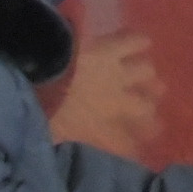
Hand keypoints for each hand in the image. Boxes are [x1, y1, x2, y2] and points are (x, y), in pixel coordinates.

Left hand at [49, 29, 167, 157]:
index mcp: (98, 127)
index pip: (123, 143)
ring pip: (144, 72)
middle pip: (144, 106)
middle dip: (149, 108)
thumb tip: (60, 141)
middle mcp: (115, 102)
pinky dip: (139, 41)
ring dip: (145, 74)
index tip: (139, 150)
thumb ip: (60, 137)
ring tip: (147, 74)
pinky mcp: (111, 49)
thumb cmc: (42, 110)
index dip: (132, 147)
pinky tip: (143, 42)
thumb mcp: (49, 132)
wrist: (41, 77)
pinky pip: (134, 42)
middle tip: (151, 107)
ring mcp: (116, 73)